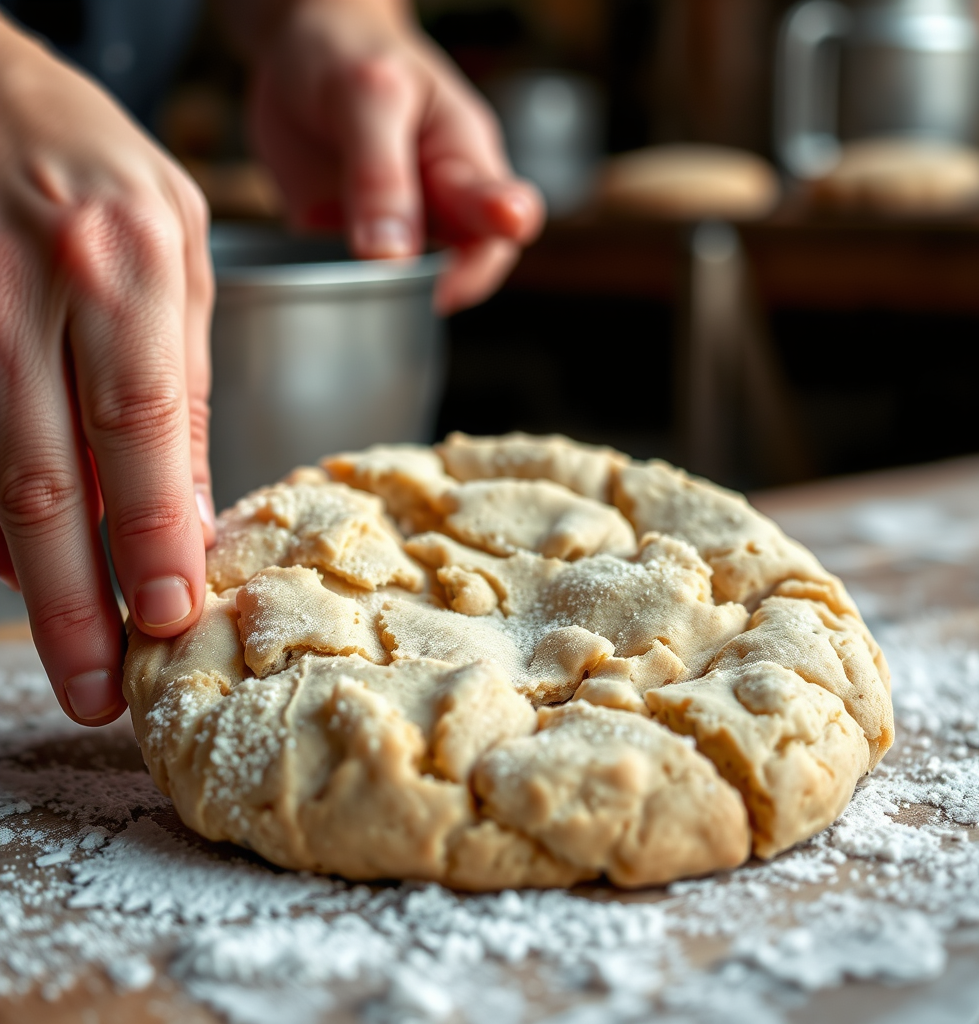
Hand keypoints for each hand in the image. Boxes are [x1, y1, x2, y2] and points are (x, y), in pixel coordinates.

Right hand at [0, 18, 213, 724]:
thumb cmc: (93, 159)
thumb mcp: (181, 243)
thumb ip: (187, 373)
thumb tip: (190, 503)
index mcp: (125, 264)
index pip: (143, 429)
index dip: (151, 534)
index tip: (166, 616)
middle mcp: (30, 291)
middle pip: (47, 479)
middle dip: (73, 600)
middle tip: (99, 689)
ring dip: (20, 579)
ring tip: (61, 656)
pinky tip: (7, 570)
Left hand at [233, 0, 544, 313]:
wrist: (296, 53)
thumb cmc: (354, 57)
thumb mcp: (368, 95)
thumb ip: (381, 173)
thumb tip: (391, 257)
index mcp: (465, 161)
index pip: (507, 209)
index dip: (505, 230)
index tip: (501, 229)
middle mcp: (442, 209)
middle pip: (466, 266)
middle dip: (450, 282)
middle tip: (430, 292)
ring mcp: (397, 236)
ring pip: (407, 289)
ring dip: (388, 299)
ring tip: (365, 291)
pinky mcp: (348, 250)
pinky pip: (350, 287)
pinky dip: (338, 295)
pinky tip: (323, 288)